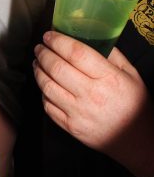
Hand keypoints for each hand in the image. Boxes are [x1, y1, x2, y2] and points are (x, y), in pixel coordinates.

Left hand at [33, 31, 153, 176]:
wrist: (137, 141)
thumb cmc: (135, 105)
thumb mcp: (131, 75)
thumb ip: (112, 55)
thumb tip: (91, 37)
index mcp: (108, 78)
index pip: (76, 53)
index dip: (58, 41)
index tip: (49, 35)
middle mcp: (91, 95)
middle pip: (57, 68)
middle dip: (43, 54)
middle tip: (39, 47)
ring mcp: (78, 113)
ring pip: (47, 86)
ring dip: (38, 71)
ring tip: (37, 62)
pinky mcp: (70, 127)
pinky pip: (48, 106)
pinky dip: (43, 92)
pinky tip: (45, 84)